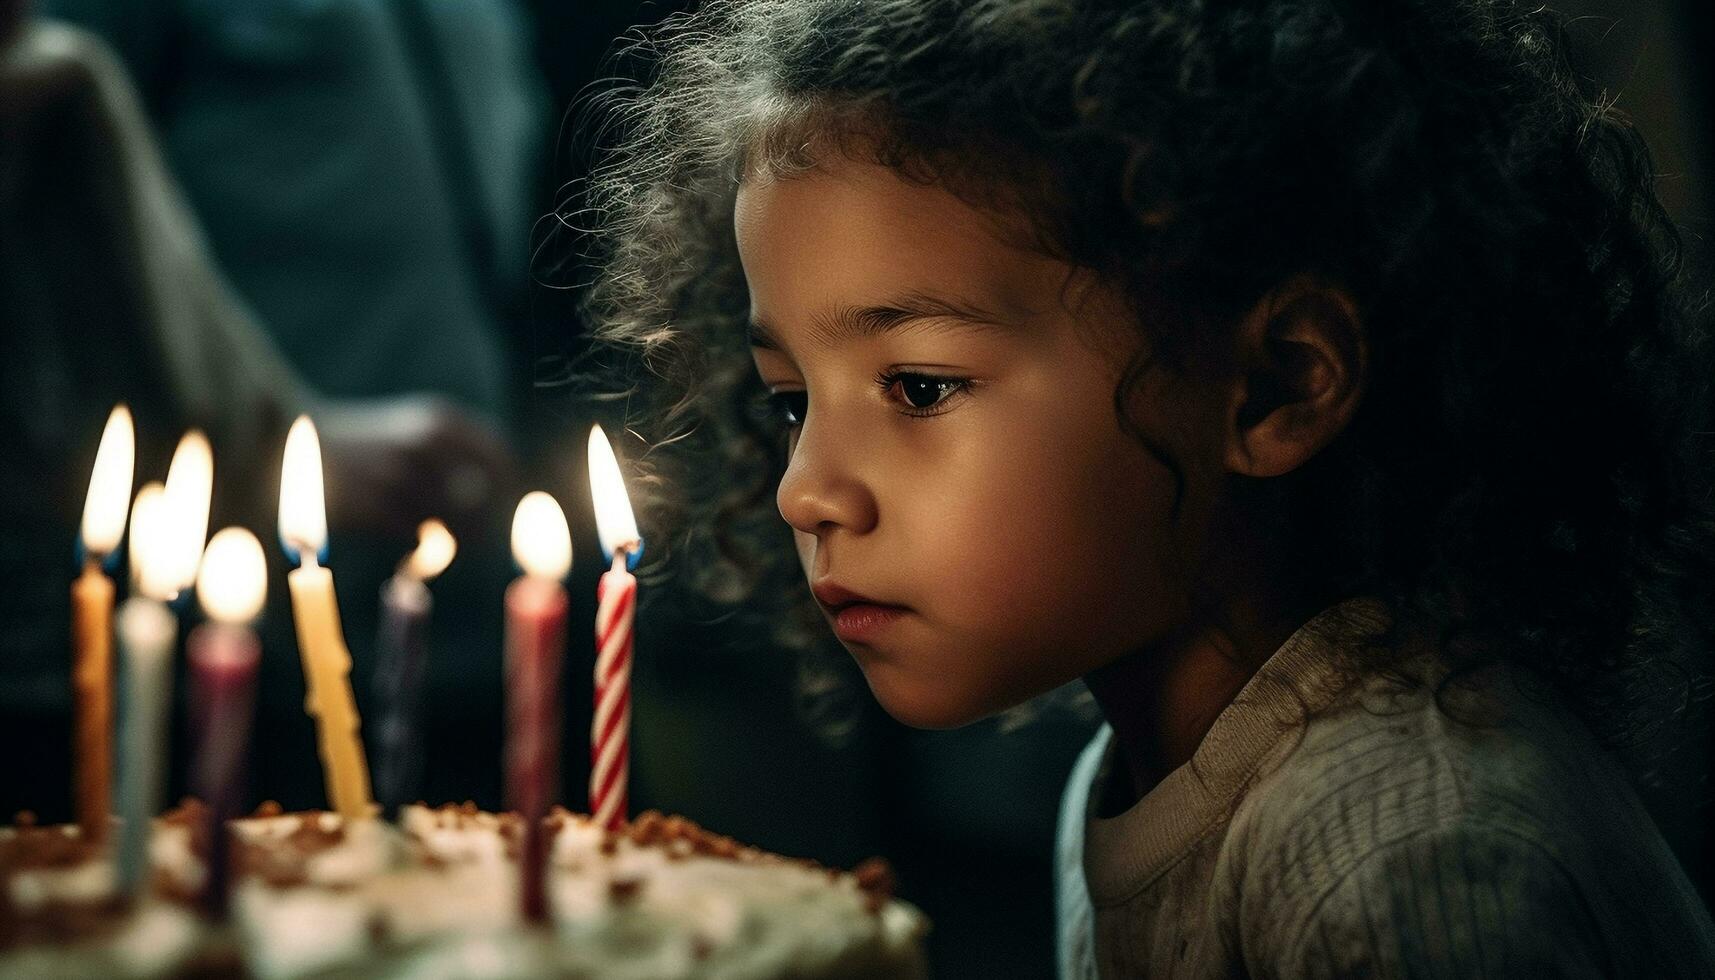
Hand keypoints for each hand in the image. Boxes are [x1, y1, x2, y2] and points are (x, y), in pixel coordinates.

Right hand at [315, 396, 516, 540]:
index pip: (500, 459)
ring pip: (456, 525)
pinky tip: (413, 551)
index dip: (507, 489)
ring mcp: (401, 475)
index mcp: (442, 421)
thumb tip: (501, 502)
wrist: (289, 445)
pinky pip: (420, 539)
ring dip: (454, 542)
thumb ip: (460, 456)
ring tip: (441, 545)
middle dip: (485, 524)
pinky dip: (422, 551)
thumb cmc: (365, 444)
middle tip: (475, 540)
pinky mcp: (376, 506)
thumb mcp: (415, 429)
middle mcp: (426, 444)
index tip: (502, 509)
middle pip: (485, 500)